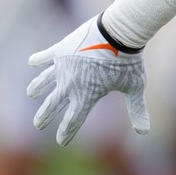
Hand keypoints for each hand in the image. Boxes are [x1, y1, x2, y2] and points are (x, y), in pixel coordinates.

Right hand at [26, 15, 149, 145]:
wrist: (119, 32)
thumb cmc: (129, 61)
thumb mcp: (135, 87)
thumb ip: (137, 109)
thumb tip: (144, 131)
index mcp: (87, 95)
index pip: (73, 120)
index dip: (67, 132)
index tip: (61, 142)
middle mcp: (70, 84)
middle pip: (53, 104)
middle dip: (44, 116)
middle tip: (38, 124)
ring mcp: (63, 66)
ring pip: (44, 81)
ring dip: (37, 88)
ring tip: (31, 93)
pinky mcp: (61, 49)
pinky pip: (45, 56)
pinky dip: (38, 59)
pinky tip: (33, 62)